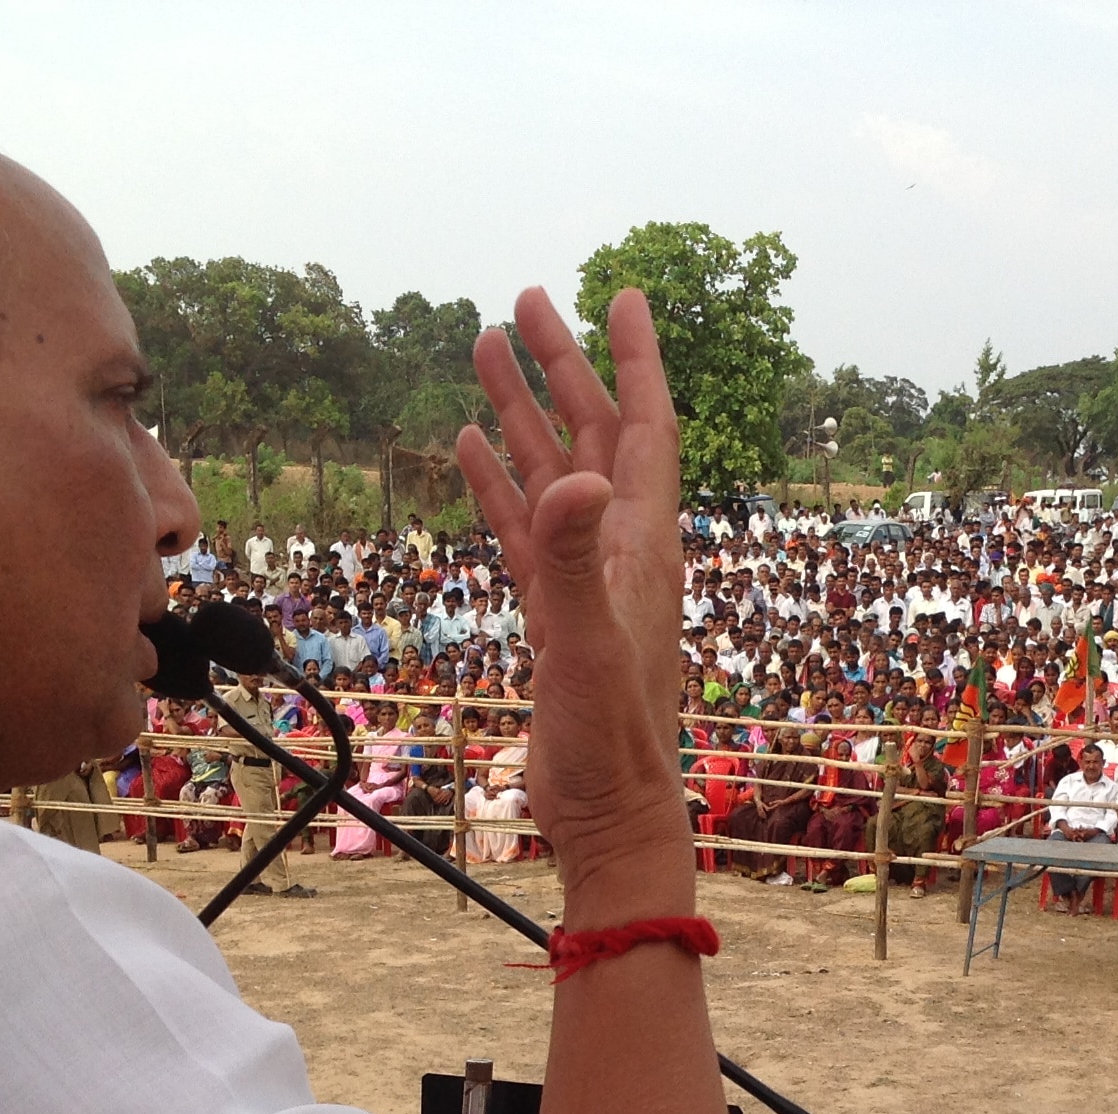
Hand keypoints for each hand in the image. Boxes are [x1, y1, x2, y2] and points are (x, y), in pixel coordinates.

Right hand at [459, 288, 689, 914]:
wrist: (610, 815)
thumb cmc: (611, 742)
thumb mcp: (587, 646)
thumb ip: (574, 562)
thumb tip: (577, 481)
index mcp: (641, 545)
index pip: (645, 428)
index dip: (636, 360)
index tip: (623, 294)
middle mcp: (618, 550)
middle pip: (592, 434)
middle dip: (564, 365)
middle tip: (528, 299)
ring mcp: (584, 581)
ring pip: (552, 475)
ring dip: (522, 413)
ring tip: (484, 349)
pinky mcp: (552, 616)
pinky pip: (525, 532)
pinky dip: (501, 486)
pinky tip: (472, 448)